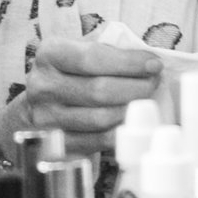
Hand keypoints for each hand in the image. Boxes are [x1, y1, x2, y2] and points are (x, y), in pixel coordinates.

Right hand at [2, 37, 159, 152]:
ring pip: (101, 118)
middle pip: (98, 90)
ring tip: (146, 103)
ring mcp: (46, 118)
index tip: (155, 64)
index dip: (128, 62)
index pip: (91, 58)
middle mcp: (42, 86)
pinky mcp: (56, 145)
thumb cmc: (74, 74)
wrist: (42, 106)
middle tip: (154, 85)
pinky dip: (122, 132)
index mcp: (49, 55)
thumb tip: (151, 65)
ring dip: (131, 111)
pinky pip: (99, 141)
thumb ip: (112, 54)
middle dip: (136, 87)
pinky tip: (133, 122)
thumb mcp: (85, 52)